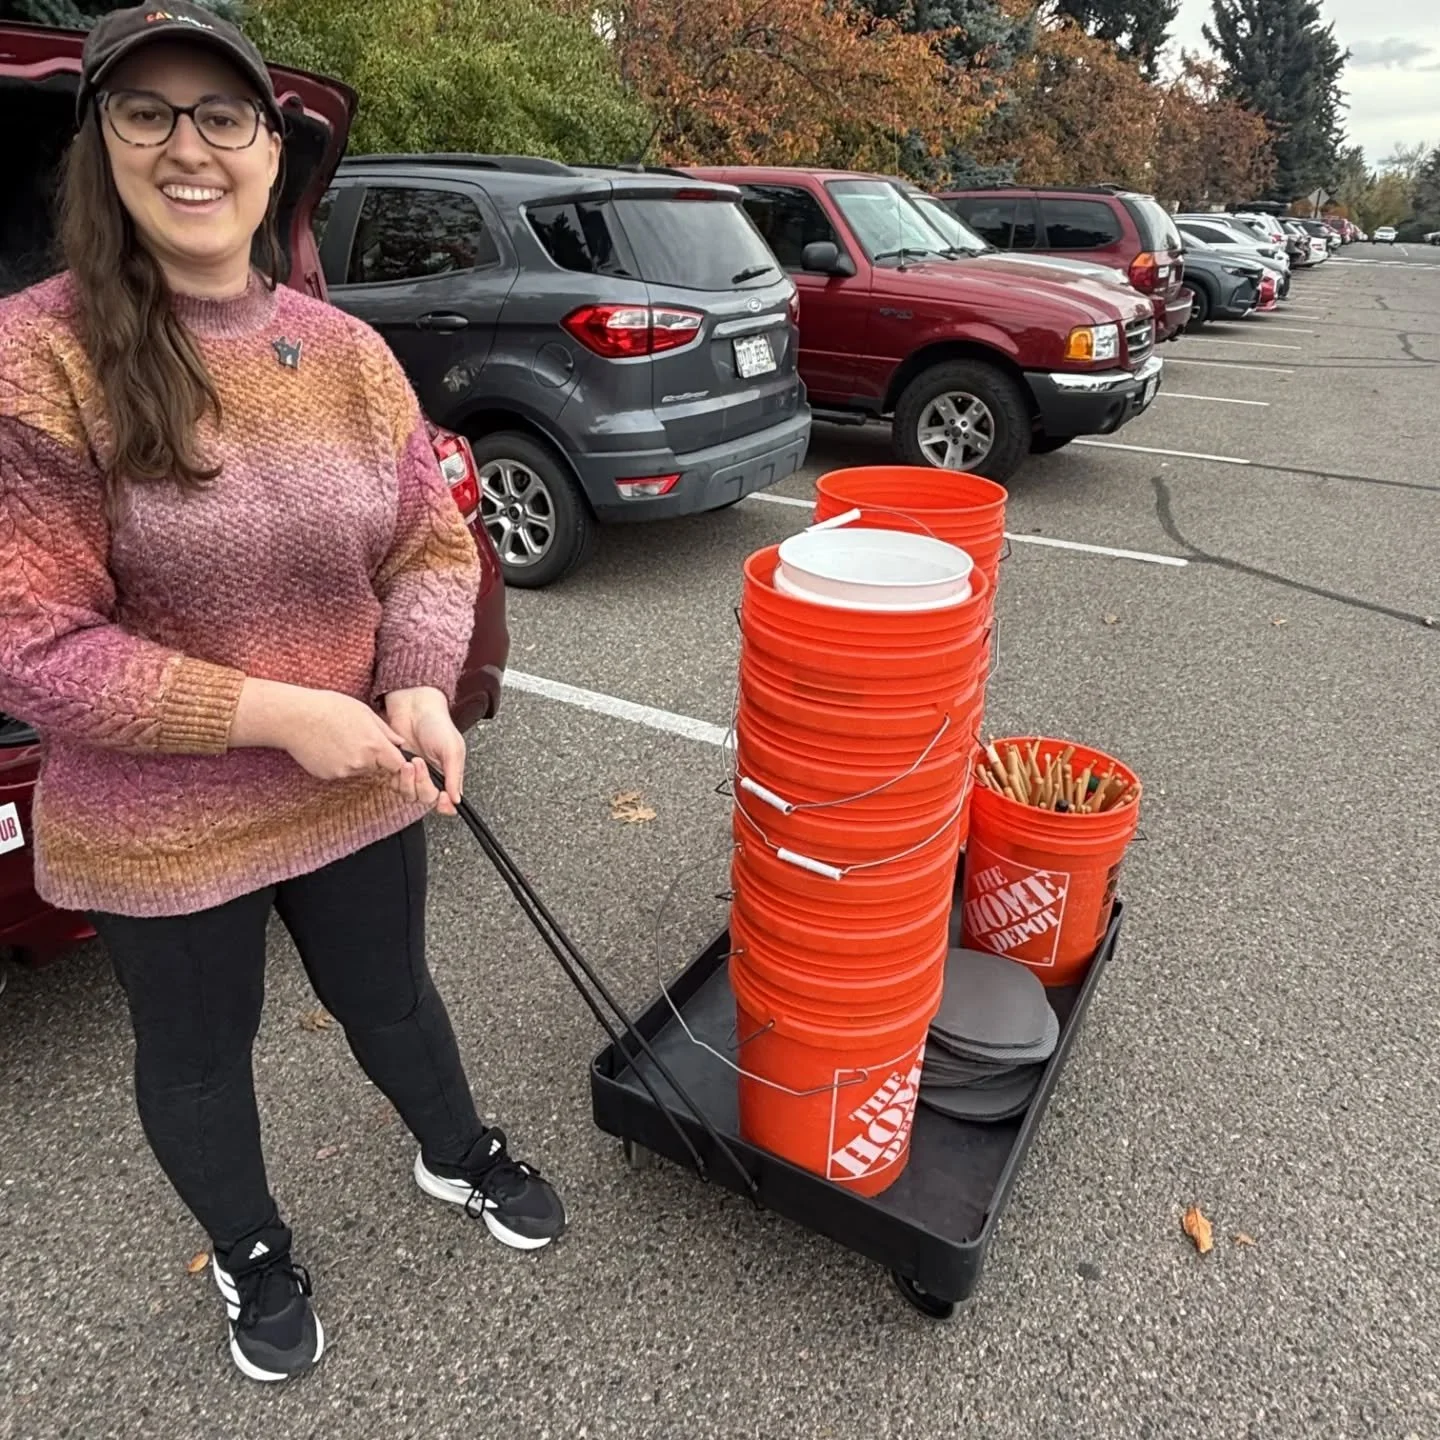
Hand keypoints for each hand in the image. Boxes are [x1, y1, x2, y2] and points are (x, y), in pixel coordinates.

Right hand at [272, 688, 409, 783]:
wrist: (295, 717)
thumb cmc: (330, 708)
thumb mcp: (364, 712)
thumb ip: (385, 730)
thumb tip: (400, 743)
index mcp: (374, 745)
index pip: (397, 764)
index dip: (395, 759)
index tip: (389, 753)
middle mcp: (361, 763)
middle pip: (376, 767)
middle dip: (373, 757)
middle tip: (355, 737)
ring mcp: (343, 771)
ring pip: (358, 770)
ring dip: (355, 760)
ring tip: (338, 739)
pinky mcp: (328, 776)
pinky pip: (340, 772)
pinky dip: (337, 763)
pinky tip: (326, 746)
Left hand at [384, 686, 465, 815]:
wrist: (413, 706)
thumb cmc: (437, 724)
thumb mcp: (452, 749)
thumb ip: (454, 776)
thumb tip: (457, 800)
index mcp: (448, 775)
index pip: (446, 802)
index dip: (443, 805)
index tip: (441, 798)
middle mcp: (430, 778)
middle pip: (425, 799)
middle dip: (422, 785)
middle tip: (420, 764)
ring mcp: (412, 775)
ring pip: (408, 794)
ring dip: (408, 780)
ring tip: (409, 761)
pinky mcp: (395, 769)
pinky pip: (394, 784)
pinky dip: (396, 776)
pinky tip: (401, 760)